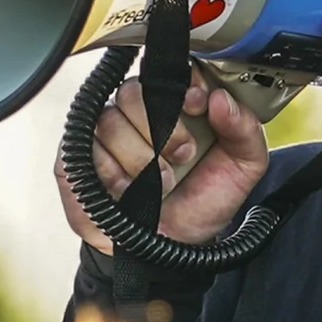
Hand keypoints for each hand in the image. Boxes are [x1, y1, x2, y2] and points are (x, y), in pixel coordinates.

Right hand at [51, 73, 268, 253]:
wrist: (168, 251)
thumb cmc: (200, 205)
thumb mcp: (241, 169)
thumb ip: (245, 130)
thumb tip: (221, 99)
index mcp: (174, 104)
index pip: (168, 70)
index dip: (182, 84)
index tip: (198, 105)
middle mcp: (135, 113)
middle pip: (134, 90)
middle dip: (163, 128)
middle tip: (182, 156)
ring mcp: (102, 134)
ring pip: (111, 120)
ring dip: (141, 159)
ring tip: (159, 183)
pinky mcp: (76, 157)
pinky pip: (89, 148)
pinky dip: (114, 175)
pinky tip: (128, 193)